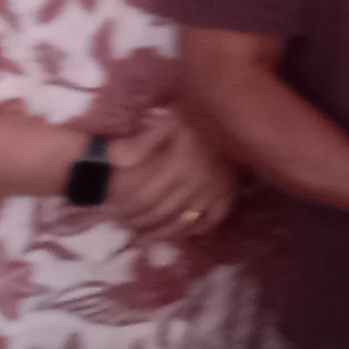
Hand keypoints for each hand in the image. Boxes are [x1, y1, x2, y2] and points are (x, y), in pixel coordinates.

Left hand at [101, 112, 235, 241]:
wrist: (233, 112)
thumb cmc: (196, 116)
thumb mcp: (167, 121)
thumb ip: (143, 142)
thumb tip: (119, 162)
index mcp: (180, 166)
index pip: (146, 199)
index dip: (128, 210)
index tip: (115, 213)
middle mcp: (198, 183)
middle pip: (162, 214)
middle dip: (140, 224)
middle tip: (125, 226)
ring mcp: (215, 191)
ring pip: (184, 223)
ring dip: (162, 233)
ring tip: (145, 236)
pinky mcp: (228, 192)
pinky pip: (212, 220)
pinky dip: (195, 229)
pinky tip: (182, 231)